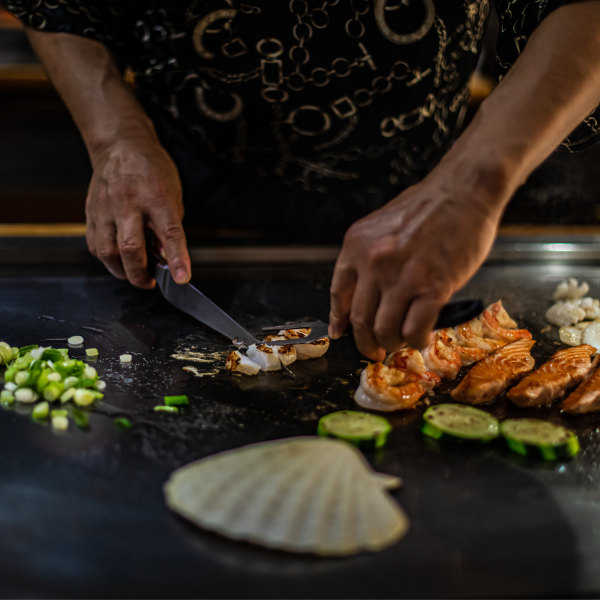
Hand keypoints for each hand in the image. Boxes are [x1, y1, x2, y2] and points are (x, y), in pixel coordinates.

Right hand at [85, 138, 190, 288]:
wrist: (121, 146)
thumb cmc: (152, 171)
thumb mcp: (173, 196)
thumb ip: (170, 228)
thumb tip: (164, 258)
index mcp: (157, 197)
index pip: (170, 233)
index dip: (176, 258)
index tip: (182, 278)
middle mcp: (129, 202)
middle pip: (131, 248)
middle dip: (140, 274)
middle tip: (150, 282)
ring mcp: (106, 208)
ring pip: (107, 251)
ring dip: (122, 271)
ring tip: (135, 273)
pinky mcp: (91, 212)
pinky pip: (95, 245)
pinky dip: (107, 259)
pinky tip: (118, 259)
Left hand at [328, 168, 505, 359]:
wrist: (464, 190)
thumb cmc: (427, 207)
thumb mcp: (382, 227)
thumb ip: (367, 258)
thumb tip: (360, 294)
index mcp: (356, 246)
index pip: (339, 294)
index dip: (339, 320)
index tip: (341, 333)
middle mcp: (374, 263)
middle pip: (360, 320)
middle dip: (366, 343)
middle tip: (374, 350)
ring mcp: (402, 277)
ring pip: (386, 330)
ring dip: (392, 344)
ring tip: (400, 343)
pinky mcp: (433, 287)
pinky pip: (415, 329)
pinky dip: (416, 341)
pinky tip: (421, 338)